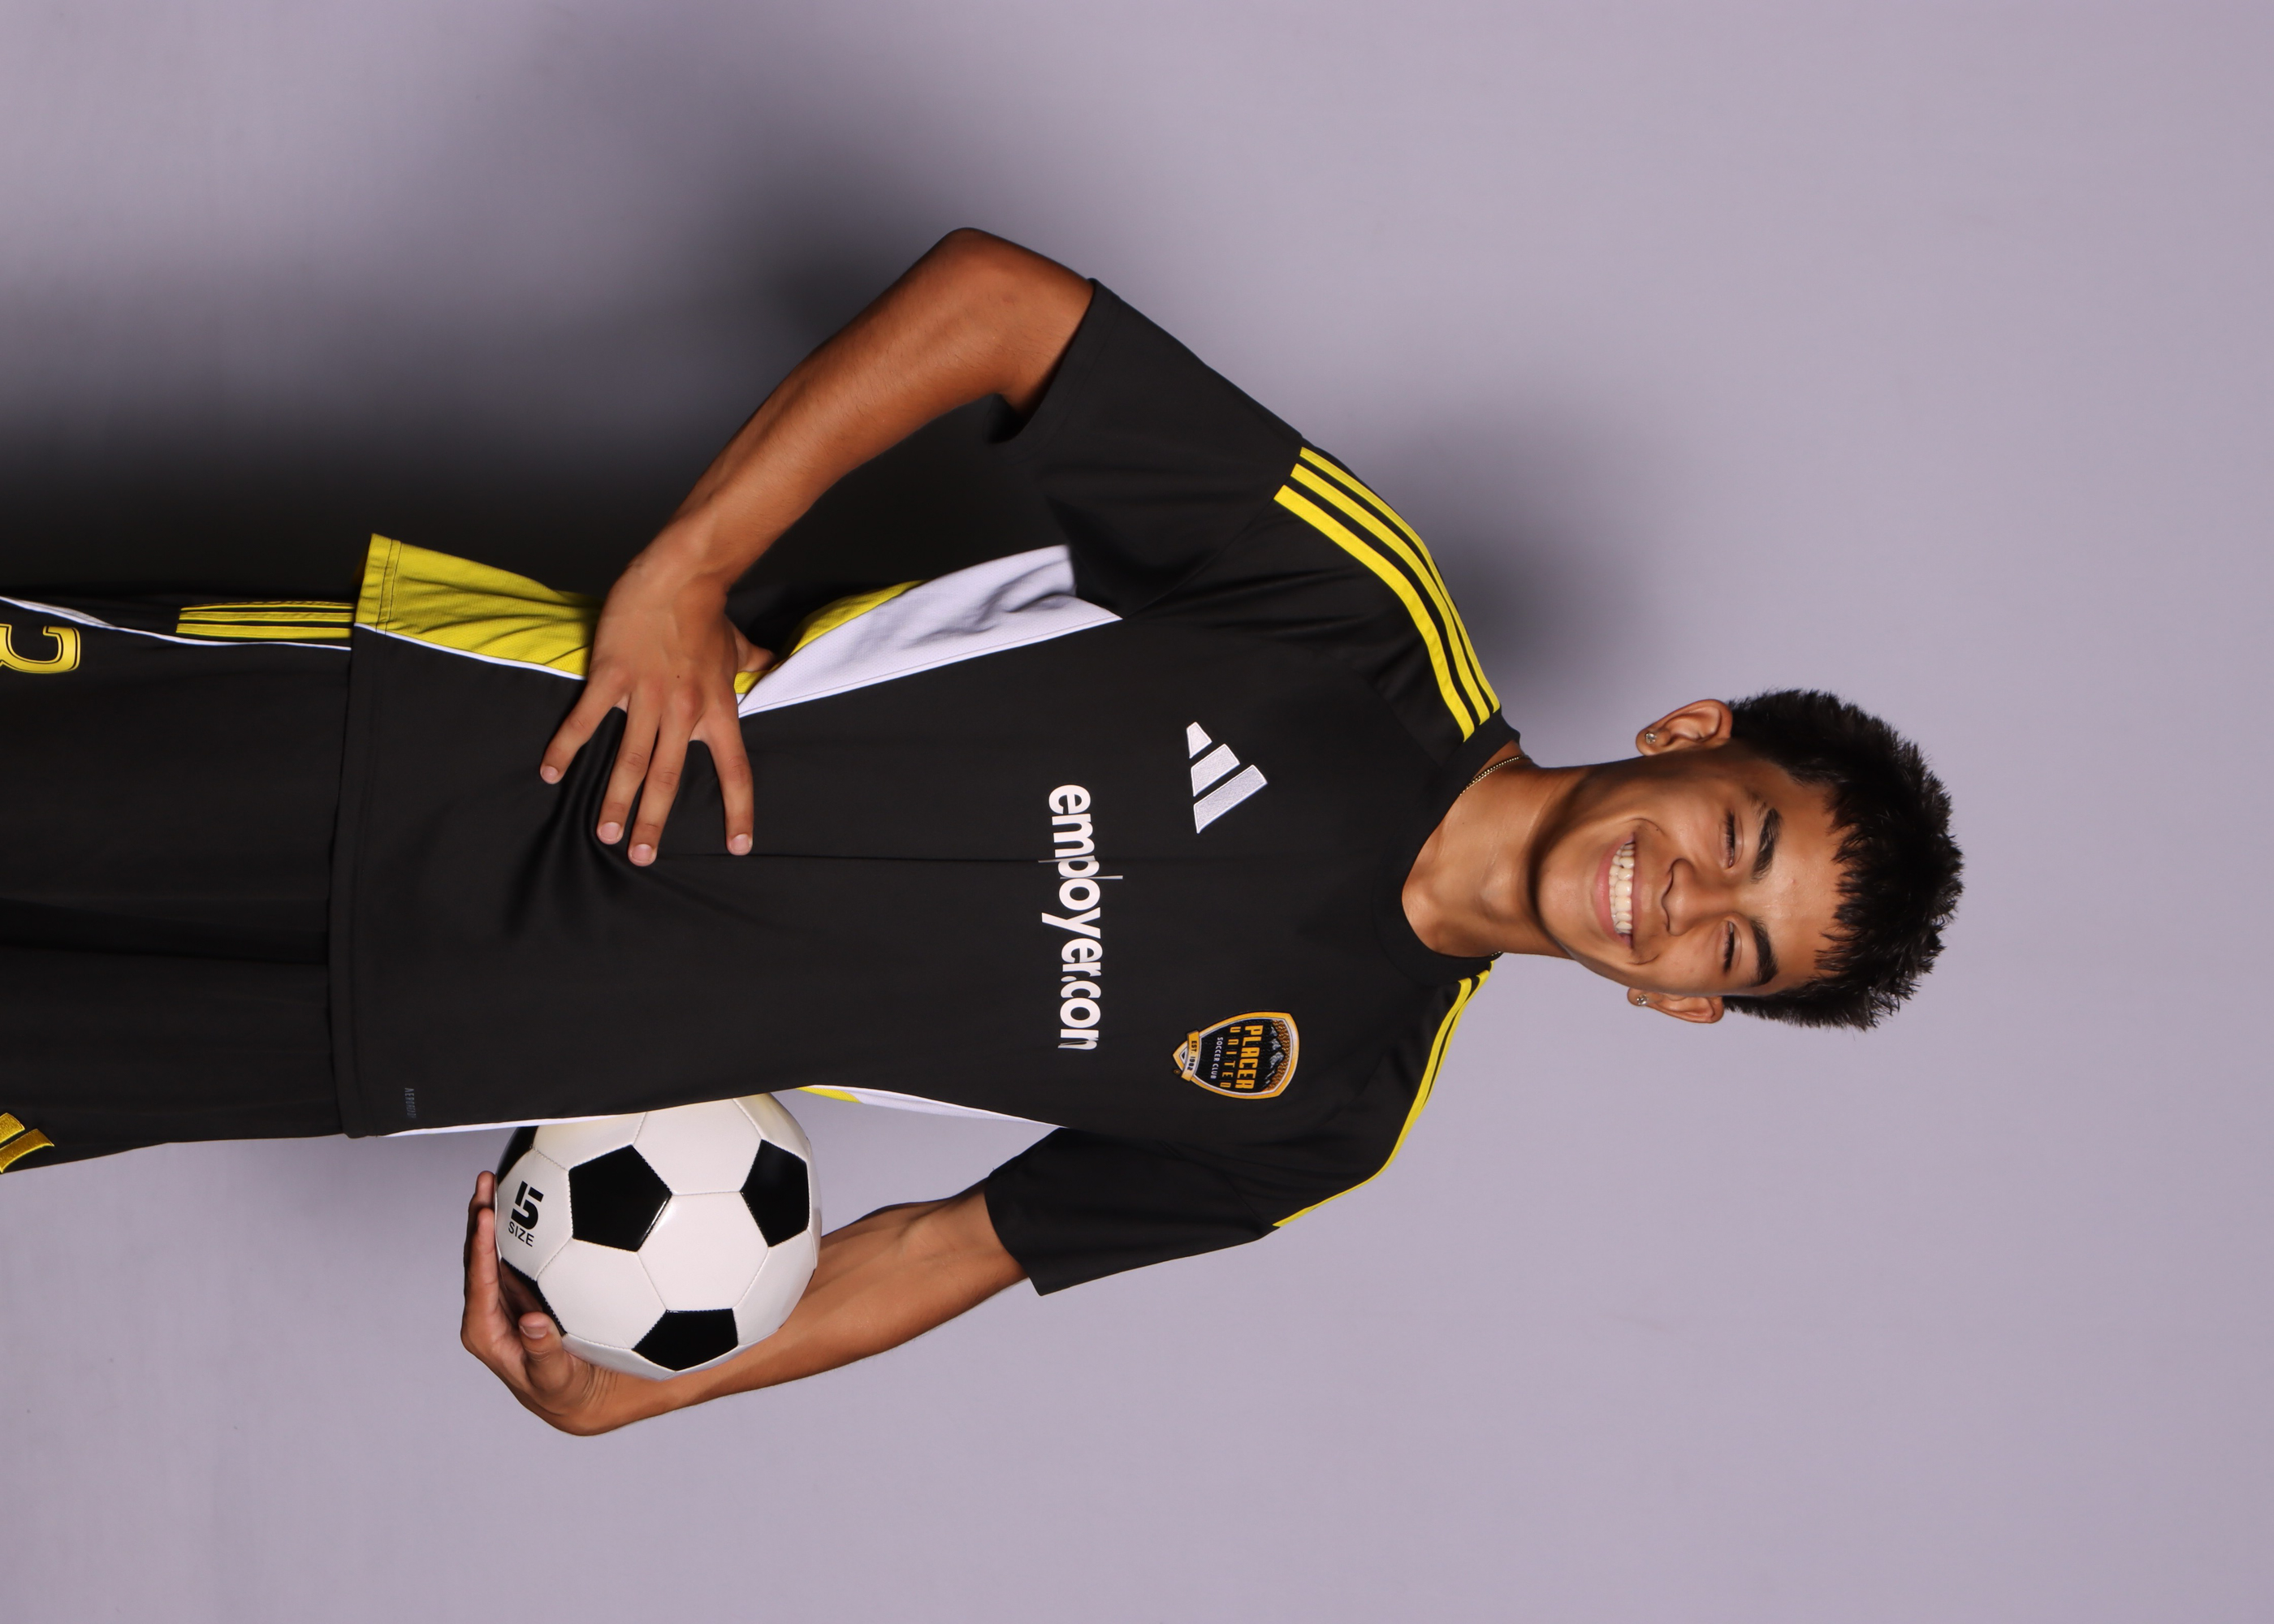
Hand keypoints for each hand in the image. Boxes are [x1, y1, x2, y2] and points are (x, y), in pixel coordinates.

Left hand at [461, 1171, 641, 1433]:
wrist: (572, 1396)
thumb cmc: (563, 1390)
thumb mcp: (557, 1379)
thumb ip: (544, 1353)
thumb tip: (534, 1323)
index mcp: (485, 1332)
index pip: (478, 1283)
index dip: (480, 1248)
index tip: (488, 1217)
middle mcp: (487, 1312)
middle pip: (476, 1259)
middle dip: (479, 1219)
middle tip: (486, 1182)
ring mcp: (502, 1299)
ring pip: (488, 1253)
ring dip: (490, 1217)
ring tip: (494, 1181)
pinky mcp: (518, 1292)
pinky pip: (508, 1254)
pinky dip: (511, 1227)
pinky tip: (520, 1202)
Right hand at [537, 547, 772, 863]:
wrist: (678, 575)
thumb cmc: (705, 611)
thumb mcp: (736, 644)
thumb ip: (754, 661)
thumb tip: (777, 661)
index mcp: (718, 709)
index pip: (735, 770)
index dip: (739, 810)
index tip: (738, 847)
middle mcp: (685, 710)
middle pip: (670, 778)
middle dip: (654, 822)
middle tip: (642, 857)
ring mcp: (647, 695)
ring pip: (630, 760)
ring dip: (616, 801)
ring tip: (605, 834)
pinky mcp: (612, 676)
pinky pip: (585, 719)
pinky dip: (565, 748)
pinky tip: (551, 774)